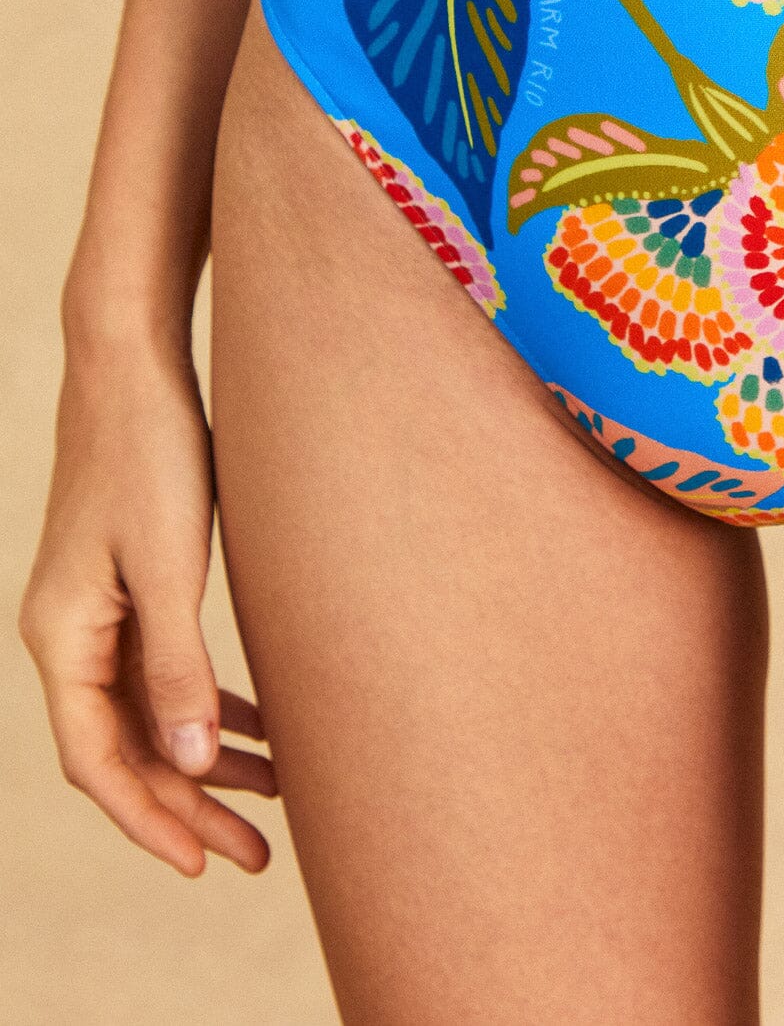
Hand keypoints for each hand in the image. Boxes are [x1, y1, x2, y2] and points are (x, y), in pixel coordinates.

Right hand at [18, 333, 277, 876]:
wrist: (134, 365)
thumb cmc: (149, 454)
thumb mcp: (169, 563)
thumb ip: (179, 665)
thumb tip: (194, 765)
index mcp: (63, 636)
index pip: (98, 760)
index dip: (151, 819)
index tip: (204, 864)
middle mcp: (70, 633)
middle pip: (126, 747)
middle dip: (189, 805)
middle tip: (257, 855)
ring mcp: (99, 610)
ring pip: (150, 711)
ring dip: (205, 759)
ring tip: (273, 798)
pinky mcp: (130, 585)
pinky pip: (163, 669)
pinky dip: (206, 702)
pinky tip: (257, 726)